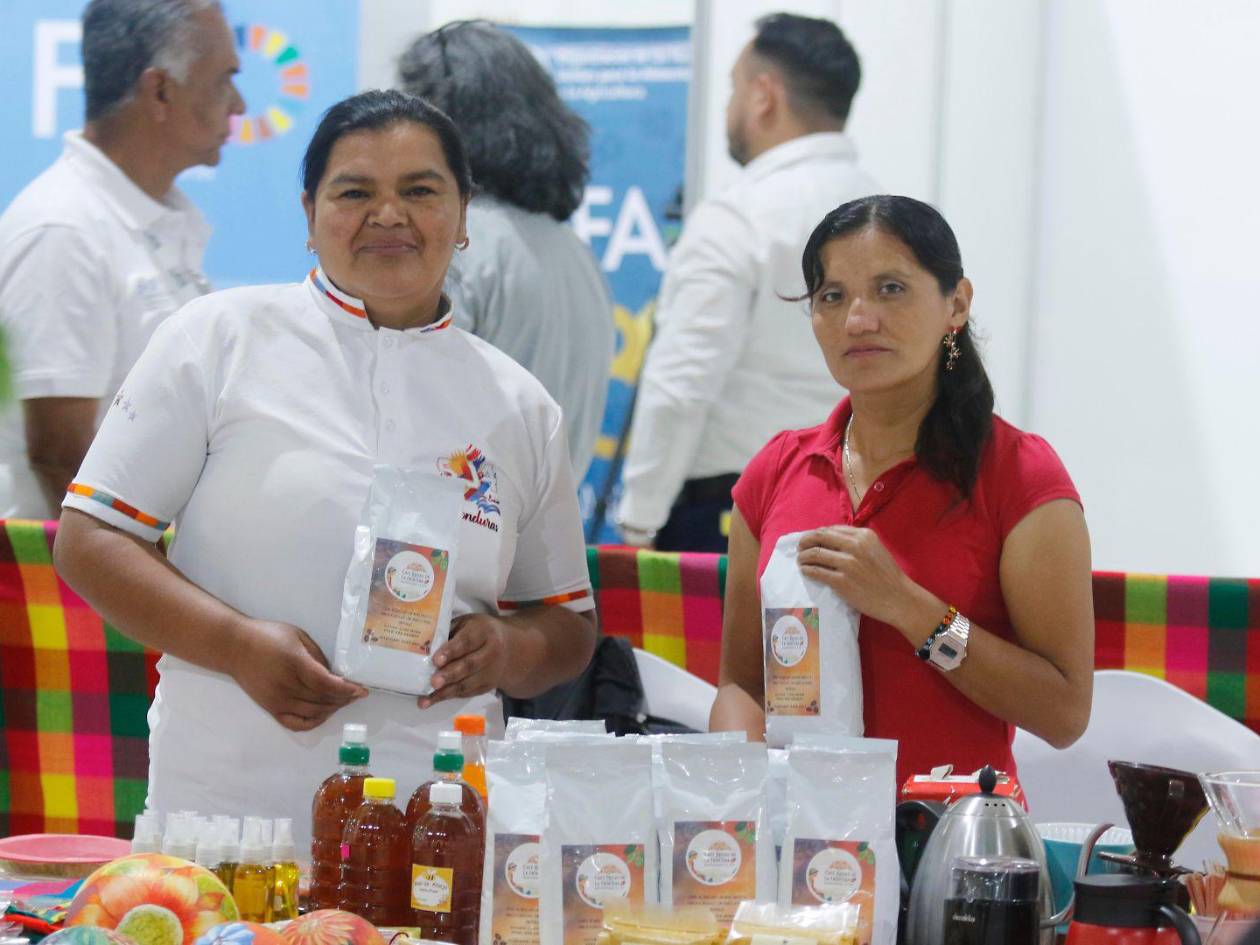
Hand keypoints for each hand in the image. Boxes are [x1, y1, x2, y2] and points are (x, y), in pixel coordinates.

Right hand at [231, 619, 367, 731]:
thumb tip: (333, 675)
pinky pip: (295, 723)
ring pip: (313, 713)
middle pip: (322, 700)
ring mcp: (277, 700)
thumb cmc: (268, 636)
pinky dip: (313, 722)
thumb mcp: (298, 636)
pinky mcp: (271, 709)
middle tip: (356, 694)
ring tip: (343, 702)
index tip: (362, 690)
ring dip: (332, 710)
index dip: (347, 689)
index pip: (326, 684)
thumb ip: (317, 656)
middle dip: (344, 699)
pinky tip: (323, 714)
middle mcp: (287, 686)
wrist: (235, 647)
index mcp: (295, 663)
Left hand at [420, 614, 509, 708]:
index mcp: (484, 632)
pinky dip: (448, 697)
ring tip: (427, 699)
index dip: (451, 651)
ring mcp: (491, 672)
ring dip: (446, 692)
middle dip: (450, 675)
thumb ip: (448, 631)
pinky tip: (431, 700)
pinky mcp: (488, 687)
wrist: (509, 648)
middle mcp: (491, 653)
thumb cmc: (478, 632)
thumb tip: (422, 645)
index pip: (467, 641)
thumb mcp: (466, 623)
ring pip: (468, 684)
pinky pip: (467, 693)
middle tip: (433, 682)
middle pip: (470, 665)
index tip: (436, 660)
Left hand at [796, 525, 926, 629]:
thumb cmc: (887, 575)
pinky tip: (805, 571)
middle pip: (819, 537)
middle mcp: (855, 546)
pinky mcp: (842, 582)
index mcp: (864, 535)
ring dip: (803, 556)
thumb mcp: (876, 549)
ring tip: (801, 560)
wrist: (898, 599)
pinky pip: (816, 572)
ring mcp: (848, 564)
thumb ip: (856, 542)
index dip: (817, 534)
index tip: (811, 540)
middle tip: (800, 548)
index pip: (831, 529)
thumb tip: (830, 539)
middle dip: (806, 541)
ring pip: (815, 554)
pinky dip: (807, 569)